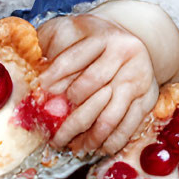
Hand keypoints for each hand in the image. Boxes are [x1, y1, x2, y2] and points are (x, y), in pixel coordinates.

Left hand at [36, 13, 158, 154]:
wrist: (131, 41)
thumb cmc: (93, 39)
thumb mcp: (72, 30)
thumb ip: (49, 43)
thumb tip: (29, 70)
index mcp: (102, 36)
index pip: (73, 59)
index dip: (53, 77)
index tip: (39, 94)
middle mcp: (124, 54)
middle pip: (91, 88)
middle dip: (69, 114)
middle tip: (51, 134)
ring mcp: (138, 77)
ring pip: (110, 114)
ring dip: (89, 136)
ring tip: (72, 147)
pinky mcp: (148, 97)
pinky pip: (128, 126)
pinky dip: (111, 142)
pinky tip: (95, 148)